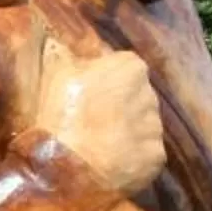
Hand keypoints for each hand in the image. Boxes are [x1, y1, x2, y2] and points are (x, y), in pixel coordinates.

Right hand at [35, 43, 163, 195]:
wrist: (63, 168)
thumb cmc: (57, 116)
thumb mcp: (55, 74)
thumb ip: (67, 54)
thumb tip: (63, 42)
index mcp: (130, 67)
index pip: (126, 68)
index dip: (108, 82)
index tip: (90, 97)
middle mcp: (150, 93)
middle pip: (138, 98)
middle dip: (121, 109)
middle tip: (94, 124)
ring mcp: (155, 127)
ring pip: (143, 127)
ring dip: (128, 135)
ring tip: (101, 148)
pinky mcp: (156, 157)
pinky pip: (146, 155)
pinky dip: (133, 160)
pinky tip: (111, 164)